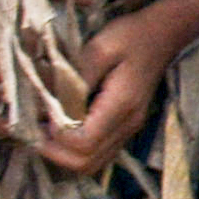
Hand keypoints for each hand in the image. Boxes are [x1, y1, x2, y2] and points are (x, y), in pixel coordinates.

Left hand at [41, 0, 198, 171]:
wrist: (164, 34)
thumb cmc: (132, 36)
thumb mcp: (101, 47)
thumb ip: (76, 76)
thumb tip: (49, 102)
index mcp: (122, 105)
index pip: (84, 143)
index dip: (56, 137)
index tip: (41, 116)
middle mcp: (127, 125)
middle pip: (85, 163)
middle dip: (54, 152)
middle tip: (34, 129)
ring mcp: (128, 130)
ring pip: (90, 164)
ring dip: (62, 155)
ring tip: (45, 131)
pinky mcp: (124, 128)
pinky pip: (96, 154)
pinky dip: (74, 150)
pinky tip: (61, 129)